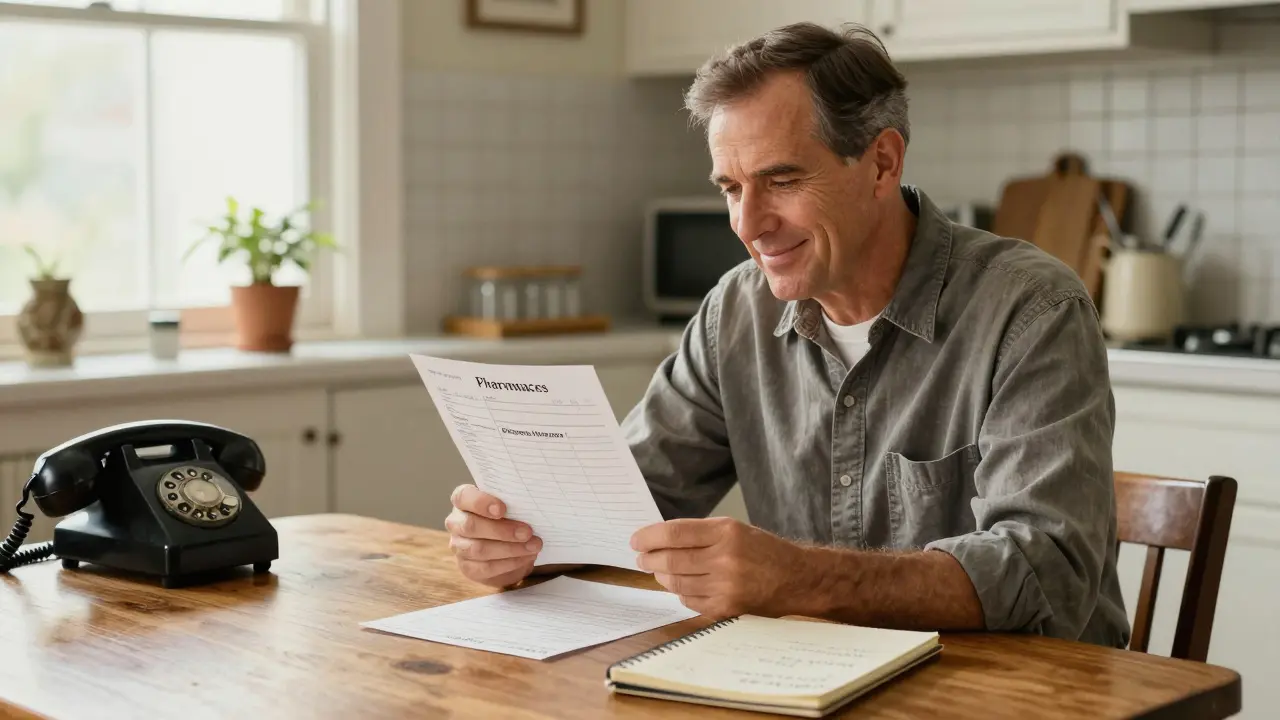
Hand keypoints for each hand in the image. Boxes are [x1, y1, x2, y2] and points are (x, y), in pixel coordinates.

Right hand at [445, 484, 542, 587]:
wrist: (508, 547)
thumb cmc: (510, 517)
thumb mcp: (511, 505)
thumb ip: (514, 503)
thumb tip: (531, 506)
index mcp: (464, 500)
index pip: (463, 497)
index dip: (480, 502)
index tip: (502, 509)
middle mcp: (456, 522)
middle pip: (470, 526)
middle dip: (502, 530)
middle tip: (527, 532)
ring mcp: (459, 546)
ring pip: (478, 549)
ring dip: (510, 549)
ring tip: (533, 546)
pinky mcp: (467, 567)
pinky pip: (486, 567)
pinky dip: (509, 563)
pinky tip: (525, 557)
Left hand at [631, 517, 808, 619]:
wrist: (797, 579)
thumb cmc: (764, 551)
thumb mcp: (735, 529)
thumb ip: (700, 534)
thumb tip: (661, 540)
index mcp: (726, 532)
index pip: (676, 533)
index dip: (650, 537)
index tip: (636, 540)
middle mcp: (725, 558)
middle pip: (671, 560)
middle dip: (649, 558)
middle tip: (641, 557)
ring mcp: (726, 587)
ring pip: (677, 582)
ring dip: (661, 576)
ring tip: (657, 570)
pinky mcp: (727, 608)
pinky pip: (690, 601)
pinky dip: (680, 593)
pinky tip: (680, 586)